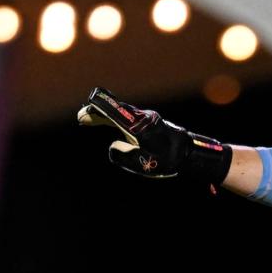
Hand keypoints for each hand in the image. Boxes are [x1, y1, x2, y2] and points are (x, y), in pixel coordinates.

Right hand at [77, 87, 231, 189]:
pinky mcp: (149, 121)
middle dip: (97, 112)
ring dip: (105, 115)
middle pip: (114, 110)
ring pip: (121, 112)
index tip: (84, 112)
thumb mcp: (140, 162)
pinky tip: (108, 120)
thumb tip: (114, 145)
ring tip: (89, 118)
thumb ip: (121, 155)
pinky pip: (127, 116)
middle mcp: (140, 118)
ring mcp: (146, 118)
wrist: (189, 152)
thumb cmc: (167, 159)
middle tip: (82, 117)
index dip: (97, 110)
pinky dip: (115, 117)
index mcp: (137, 126)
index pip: (113, 112)